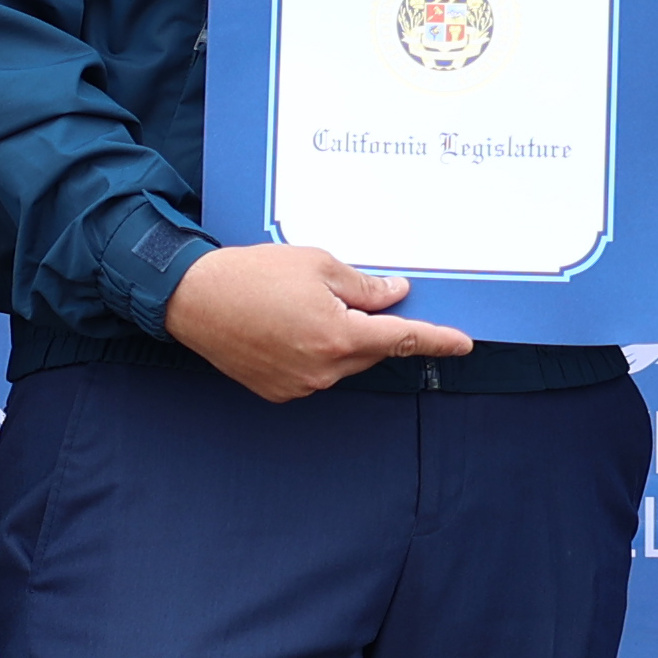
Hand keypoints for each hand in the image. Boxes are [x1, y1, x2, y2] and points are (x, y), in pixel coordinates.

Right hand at [166, 244, 470, 402]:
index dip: (437, 340)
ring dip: (340, 338)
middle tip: (344, 295)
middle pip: (371, 350)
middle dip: (370, 325)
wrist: (193, 298)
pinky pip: (316, 372)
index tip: (464, 344)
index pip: (403, 340)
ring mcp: (300, 386)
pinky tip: (288, 327)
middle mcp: (323, 370)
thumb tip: (396, 297)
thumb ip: (364, 286)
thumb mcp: (318, 265)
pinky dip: (316, 352)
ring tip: (301, 307)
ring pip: (344, 362)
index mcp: (339, 337)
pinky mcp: (279, 392)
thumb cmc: (253, 274)